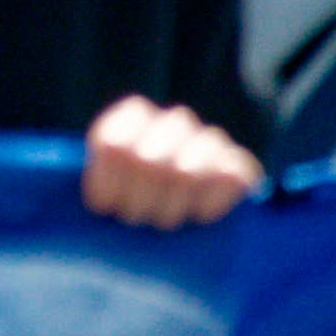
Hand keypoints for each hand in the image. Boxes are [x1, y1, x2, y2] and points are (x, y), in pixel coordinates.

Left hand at [79, 97, 261, 226]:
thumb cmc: (132, 202)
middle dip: (138, 202)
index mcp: (134, 115)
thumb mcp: (105, 187)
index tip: (104, 208)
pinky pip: (226, 179)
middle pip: (148, 161)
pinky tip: (197, 216)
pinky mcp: (239, 166)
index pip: (114, 145)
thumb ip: (97, 183)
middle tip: (135, 219)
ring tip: (163, 221)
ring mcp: (211, 140)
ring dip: (170, 207)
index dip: (108, 183)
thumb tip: (96, 202)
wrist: (189, 216)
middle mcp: (174, 120)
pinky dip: (208, 205)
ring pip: (184, 171)